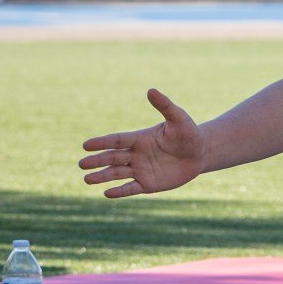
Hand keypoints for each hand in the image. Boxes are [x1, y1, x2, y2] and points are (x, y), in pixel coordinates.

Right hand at [79, 89, 206, 197]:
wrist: (200, 154)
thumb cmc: (189, 134)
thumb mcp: (179, 119)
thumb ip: (165, 106)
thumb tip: (151, 90)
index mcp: (140, 138)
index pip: (117, 140)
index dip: (102, 142)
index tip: (86, 145)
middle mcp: (136, 154)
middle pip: (112, 157)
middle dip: (97, 161)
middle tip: (81, 164)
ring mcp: (141, 170)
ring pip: (117, 174)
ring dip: (102, 176)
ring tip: (86, 179)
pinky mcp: (148, 184)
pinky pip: (131, 188)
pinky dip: (120, 191)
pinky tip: (107, 193)